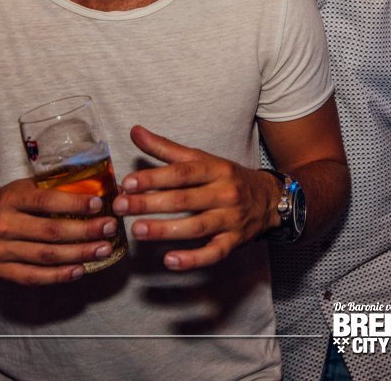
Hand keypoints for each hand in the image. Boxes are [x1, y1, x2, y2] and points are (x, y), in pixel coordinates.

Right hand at [0, 177, 118, 284]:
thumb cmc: (9, 202)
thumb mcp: (25, 187)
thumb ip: (55, 188)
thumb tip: (99, 188)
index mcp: (10, 199)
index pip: (46, 201)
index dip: (74, 203)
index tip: (99, 204)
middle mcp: (2, 225)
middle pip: (50, 232)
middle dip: (85, 231)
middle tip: (110, 228)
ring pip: (46, 256)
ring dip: (79, 254)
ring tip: (103, 249)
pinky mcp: (0, 271)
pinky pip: (33, 276)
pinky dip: (59, 275)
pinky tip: (80, 269)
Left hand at [112, 126, 277, 270]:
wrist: (270, 199)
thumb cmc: (228, 178)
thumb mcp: (202, 159)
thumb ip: (166, 149)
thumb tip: (135, 131)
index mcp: (215, 170)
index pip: (182, 173)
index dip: (154, 177)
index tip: (127, 182)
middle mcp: (224, 193)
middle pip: (184, 199)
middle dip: (149, 203)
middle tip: (120, 206)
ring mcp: (230, 219)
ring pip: (196, 226)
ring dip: (165, 230)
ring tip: (137, 230)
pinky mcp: (234, 242)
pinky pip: (214, 253)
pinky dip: (193, 259)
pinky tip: (170, 260)